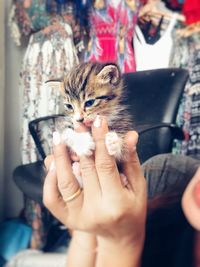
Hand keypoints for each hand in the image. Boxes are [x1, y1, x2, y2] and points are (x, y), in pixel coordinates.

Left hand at [43, 116, 146, 246]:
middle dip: (81, 143)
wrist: (121, 235)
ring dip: (60, 157)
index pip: (105, 164)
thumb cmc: (132, 209)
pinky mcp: (68, 218)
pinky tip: (54, 162)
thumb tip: (130, 135)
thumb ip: (131, 160)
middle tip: (79, 126)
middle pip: (84, 169)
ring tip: (61, 138)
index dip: (101, 140)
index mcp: (116, 203)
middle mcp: (94, 211)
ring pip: (64, 182)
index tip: (98, 122)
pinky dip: (50, 178)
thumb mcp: (138, 185)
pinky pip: (52, 197)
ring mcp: (78, 216)